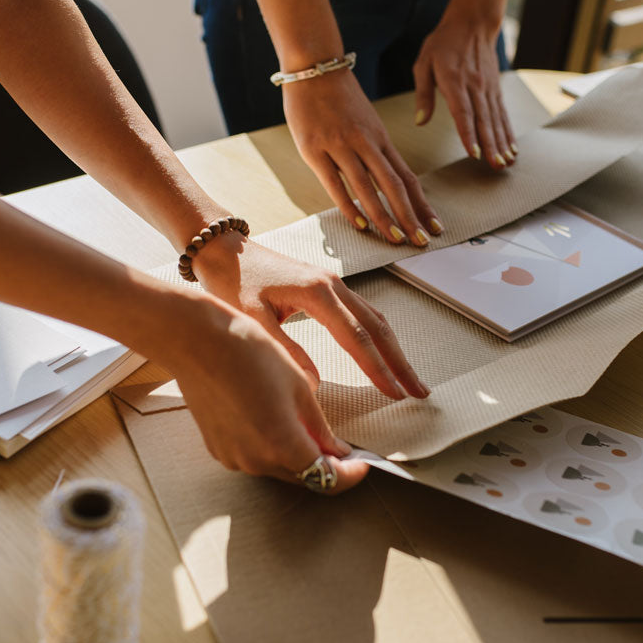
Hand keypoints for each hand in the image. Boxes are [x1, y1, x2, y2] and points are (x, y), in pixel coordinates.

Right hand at [169, 294, 369, 493]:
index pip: (328, 479)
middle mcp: (255, 461)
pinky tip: (276, 421)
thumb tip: (338, 450)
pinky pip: (255, 458)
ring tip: (309, 427)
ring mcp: (234, 458)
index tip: (363, 462)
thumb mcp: (299, 386)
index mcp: (281, 445)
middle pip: (304, 478)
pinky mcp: (218, 449)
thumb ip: (320, 426)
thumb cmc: (248, 353)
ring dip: (298, 456)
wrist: (196, 341)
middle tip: (343, 446)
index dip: (351, 474)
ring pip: (279, 468)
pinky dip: (272, 448)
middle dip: (326, 465)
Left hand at [194, 232, 430, 400]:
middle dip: (400, 362)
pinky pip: (364, 314)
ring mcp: (334, 284)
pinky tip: (385, 354)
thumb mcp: (252, 319)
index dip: (378, 368)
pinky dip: (379, 337)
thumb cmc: (233, 280)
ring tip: (409, 379)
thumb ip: (285, 351)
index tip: (395, 393)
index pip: (357, 337)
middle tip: (419, 391)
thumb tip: (314, 385)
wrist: (224, 250)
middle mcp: (333, 285)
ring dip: (394, 350)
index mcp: (317, 292)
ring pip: (376, 319)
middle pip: (378, 327)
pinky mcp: (328, 288)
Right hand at [283, 70, 442, 244]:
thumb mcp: (367, 123)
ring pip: (367, 187)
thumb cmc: (340, 98)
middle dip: (409, 216)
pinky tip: (359, 223)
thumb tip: (387, 185)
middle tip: (420, 241)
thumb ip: (376, 151)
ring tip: (395, 239)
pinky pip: (334, 183)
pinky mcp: (315, 149)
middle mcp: (366, 143)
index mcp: (381, 138)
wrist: (314, 68)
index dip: (421, 204)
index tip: (433, 226)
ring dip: (383, 216)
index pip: (407, 177)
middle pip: (393, 185)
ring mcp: (340, 146)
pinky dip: (348, 205)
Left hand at [413, 14, 516, 169]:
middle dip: (491, 144)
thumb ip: (423, 94)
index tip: (473, 152)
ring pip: (496, 120)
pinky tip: (512, 149)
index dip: (468, 133)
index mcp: (455, 81)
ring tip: (506, 162)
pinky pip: (502, 114)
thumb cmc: (444, 43)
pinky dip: (508, 132)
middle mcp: (475, 86)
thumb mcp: (424, 63)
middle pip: (484, 120)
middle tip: (495, 165)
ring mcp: (488, 89)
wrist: (473, 22)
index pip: (463, 111)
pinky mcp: (496, 90)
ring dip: (502, 143)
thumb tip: (420, 121)